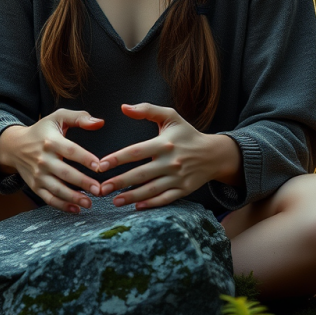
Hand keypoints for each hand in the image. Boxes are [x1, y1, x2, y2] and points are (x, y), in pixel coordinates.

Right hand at [0, 109, 104, 213]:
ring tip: (90, 203)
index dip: (85, 158)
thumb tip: (100, 122)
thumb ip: (80, 117)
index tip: (99, 166)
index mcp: (51, 141)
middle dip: (82, 182)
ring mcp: (38, 175)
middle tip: (99, 189)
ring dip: (74, 198)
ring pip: (57, 189)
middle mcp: (43, 159)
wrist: (14, 146)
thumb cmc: (42, 131)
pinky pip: (49, 198)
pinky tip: (76, 209)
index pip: (70, 150)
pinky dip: (62, 206)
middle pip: (65, 173)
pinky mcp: (35, 186)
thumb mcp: (58, 117)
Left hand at [97, 103, 213, 209]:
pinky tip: (136, 207)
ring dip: (132, 197)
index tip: (101, 165)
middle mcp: (171, 161)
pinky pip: (165, 199)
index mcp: (164, 143)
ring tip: (114, 201)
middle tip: (101, 189)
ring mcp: (178, 178)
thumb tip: (123, 107)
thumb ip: (147, 110)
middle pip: (141, 174)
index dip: (117, 159)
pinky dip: (151, 204)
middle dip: (119, 182)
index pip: (136, 152)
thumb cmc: (187, 134)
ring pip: (151, 190)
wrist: (214, 154)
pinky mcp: (184, 190)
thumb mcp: (171, 116)